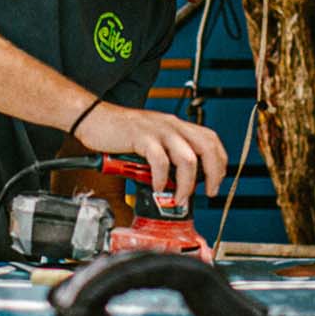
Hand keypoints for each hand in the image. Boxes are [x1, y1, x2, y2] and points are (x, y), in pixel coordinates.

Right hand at [74, 104, 228, 208]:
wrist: (94, 118)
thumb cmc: (120, 132)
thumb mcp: (152, 140)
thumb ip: (167, 155)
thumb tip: (179, 181)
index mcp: (177, 126)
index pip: (211, 140)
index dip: (219, 163)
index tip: (216, 182)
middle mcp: (172, 125)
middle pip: (207, 147)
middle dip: (212, 174)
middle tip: (207, 192)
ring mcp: (158, 130)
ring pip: (187, 158)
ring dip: (186, 183)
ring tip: (179, 197)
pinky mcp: (141, 137)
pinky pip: (159, 160)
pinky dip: (161, 178)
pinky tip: (156, 186)